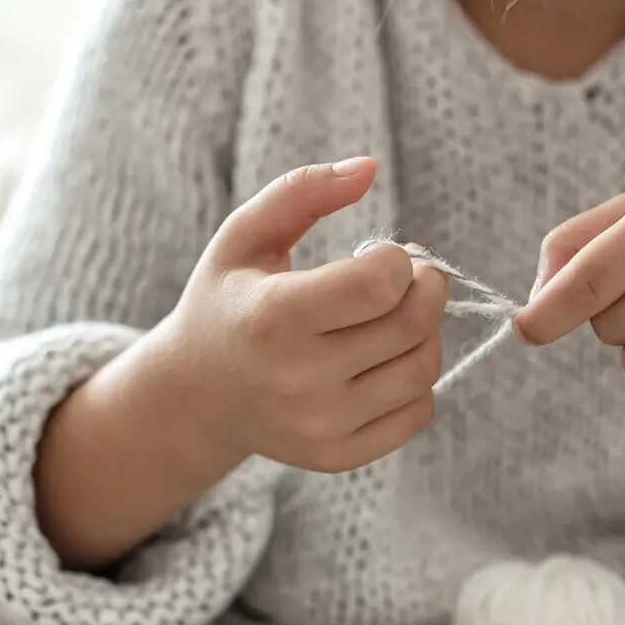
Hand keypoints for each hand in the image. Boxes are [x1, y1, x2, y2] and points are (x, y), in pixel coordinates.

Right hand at [158, 157, 447, 472]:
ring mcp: (319, 426)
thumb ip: (304, 191)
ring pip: (423, 369)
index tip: (384, 255)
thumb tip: (369, 168)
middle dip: (427, 288)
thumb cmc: (230, 301)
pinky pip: (418, 413)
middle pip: (411, 324)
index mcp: (271, 318)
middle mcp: (296, 380)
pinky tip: (385, 361)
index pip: (378, 285)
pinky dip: (416, 381)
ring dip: (426, 333)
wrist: (197, 394)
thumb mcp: (246, 235)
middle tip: (412, 278)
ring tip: (396, 317)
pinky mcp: (338, 456)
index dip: (398, 259)